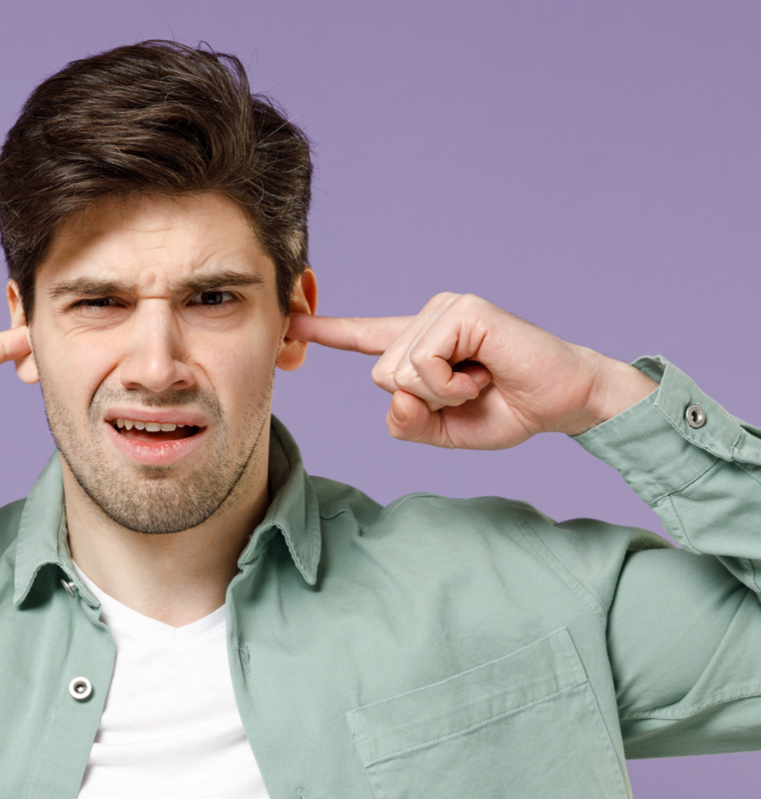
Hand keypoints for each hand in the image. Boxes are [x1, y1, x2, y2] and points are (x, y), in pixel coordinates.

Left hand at [287, 292, 656, 449]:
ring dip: (443, 393)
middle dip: (425, 400)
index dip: (328, 332)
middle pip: (380, 374)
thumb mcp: (445, 430)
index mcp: (420, 344)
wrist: (566, 401)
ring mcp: (444, 309)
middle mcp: (427, 318)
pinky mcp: (461, 311)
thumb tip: (393, 396)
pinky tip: (483, 373)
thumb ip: (407, 422)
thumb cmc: (509, 409)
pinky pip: (422, 363)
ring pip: (398, 371)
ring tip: (481, 380)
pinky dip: (451, 384)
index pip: (365, 337)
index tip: (292, 323)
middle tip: (471, 390)